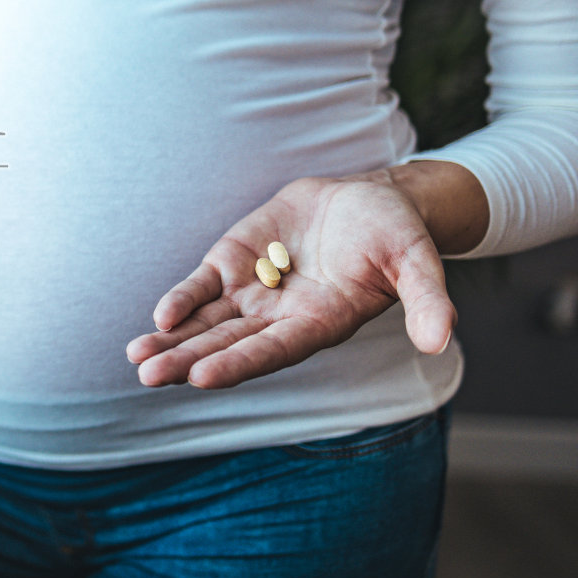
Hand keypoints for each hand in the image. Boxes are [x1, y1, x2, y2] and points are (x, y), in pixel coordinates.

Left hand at [125, 172, 456, 389]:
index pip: (273, 351)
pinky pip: (202, 287)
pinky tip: (159, 316)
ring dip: (171, 340)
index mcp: (320, 324)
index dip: (239, 363)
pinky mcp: (234, 262)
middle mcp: (280, 318)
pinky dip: (182, 300)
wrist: (367, 199)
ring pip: (205, 324)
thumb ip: (427, 300)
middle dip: (188, 361)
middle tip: (149, 377)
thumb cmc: (395, 234)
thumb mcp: (417, 261)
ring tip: (136, 358)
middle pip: (228, 345)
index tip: (203, 377)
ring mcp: (253, 292)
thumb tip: (440, 339)